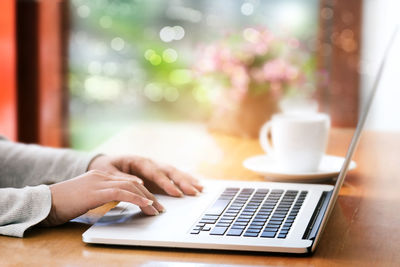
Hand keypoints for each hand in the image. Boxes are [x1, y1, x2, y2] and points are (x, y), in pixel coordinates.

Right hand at [42, 170, 163, 225]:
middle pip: (133, 183)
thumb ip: (104, 196)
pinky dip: (137, 199)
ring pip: (131, 187)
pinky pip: (122, 193)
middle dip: (149, 196)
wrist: (46, 203)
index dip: (143, 192)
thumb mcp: (88, 197)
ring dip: (146, 199)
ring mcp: (100, 181)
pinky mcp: (97, 191)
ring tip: (156, 210)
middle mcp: (102, 175)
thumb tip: (121, 202)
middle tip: (159, 208)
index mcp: (100, 175)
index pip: (127, 181)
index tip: (153, 202)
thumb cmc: (64, 203)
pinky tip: (146, 205)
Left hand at [88, 155, 202, 196]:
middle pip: (169, 171)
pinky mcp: (158, 175)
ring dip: (188, 181)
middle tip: (194, 192)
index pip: (155, 172)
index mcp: (139, 161)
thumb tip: (138, 184)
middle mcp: (150, 163)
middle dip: (182, 182)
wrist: (105, 163)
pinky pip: (174, 177)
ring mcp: (156, 168)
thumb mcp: (109, 173)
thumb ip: (123, 178)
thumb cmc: (106, 168)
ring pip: (175, 173)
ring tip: (200, 189)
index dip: (166, 183)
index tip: (176, 192)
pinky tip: (197, 185)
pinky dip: (186, 181)